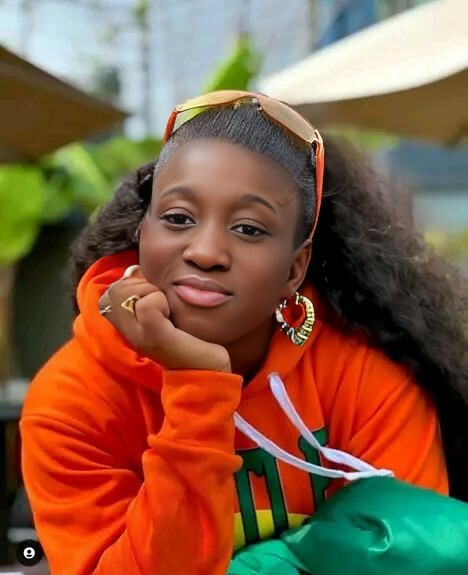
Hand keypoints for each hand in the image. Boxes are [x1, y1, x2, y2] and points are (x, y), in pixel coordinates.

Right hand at [98, 265, 231, 371]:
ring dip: (152, 292)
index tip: (156, 297)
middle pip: (116, 290)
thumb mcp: (166, 308)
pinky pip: (147, 305)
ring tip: (168, 310)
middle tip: (164, 303)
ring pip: (127, 293)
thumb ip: (147, 290)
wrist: (209, 368)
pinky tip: (172, 317)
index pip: (110, 293)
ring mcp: (139, 338)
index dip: (131, 286)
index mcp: (129, 326)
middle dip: (142, 285)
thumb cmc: (192, 336)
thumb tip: (132, 270)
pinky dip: (161, 302)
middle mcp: (129, 333)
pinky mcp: (155, 339)